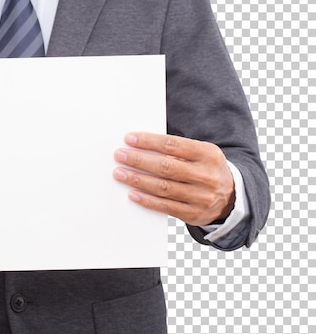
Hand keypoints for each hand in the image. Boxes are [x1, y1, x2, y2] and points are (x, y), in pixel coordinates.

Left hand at [113, 132, 234, 225]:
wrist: (232, 198)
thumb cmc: (206, 170)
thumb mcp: (201, 154)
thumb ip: (177, 150)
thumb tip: (141, 145)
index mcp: (208, 154)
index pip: (173, 145)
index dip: (149, 141)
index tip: (129, 139)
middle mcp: (206, 176)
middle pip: (166, 166)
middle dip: (139, 160)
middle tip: (119, 155)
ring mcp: (201, 197)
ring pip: (163, 188)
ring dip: (138, 180)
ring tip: (120, 173)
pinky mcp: (194, 214)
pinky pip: (165, 207)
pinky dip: (147, 200)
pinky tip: (132, 193)